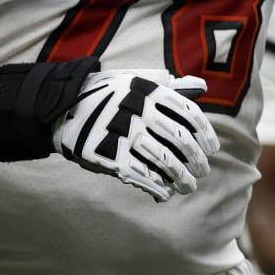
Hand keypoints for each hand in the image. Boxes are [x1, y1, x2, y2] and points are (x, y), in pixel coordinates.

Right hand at [53, 70, 218, 200]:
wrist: (63, 108)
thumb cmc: (108, 95)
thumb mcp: (136, 81)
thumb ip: (168, 86)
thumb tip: (201, 86)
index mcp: (150, 91)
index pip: (189, 114)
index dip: (205, 133)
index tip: (212, 149)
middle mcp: (140, 111)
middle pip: (180, 140)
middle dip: (196, 160)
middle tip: (203, 171)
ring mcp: (124, 133)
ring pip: (165, 161)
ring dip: (181, 178)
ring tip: (189, 186)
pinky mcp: (108, 154)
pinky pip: (141, 174)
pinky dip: (157, 186)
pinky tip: (165, 192)